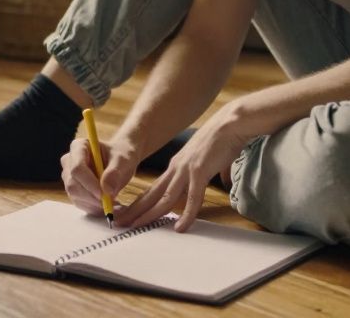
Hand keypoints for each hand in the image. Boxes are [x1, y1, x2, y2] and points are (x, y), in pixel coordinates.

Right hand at [61, 136, 138, 216]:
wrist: (121, 161)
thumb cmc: (121, 155)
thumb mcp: (123, 160)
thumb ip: (114, 172)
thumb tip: (106, 189)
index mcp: (78, 147)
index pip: (77, 168)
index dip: (89, 183)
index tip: (104, 194)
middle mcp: (69, 161)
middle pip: (72, 184)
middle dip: (91, 196)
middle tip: (111, 202)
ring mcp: (69, 176)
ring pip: (75, 195)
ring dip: (94, 203)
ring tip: (113, 203)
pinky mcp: (73, 189)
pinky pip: (79, 202)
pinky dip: (94, 207)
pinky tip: (107, 204)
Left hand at [116, 102, 252, 231]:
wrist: (230, 124)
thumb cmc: (220, 140)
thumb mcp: (206, 161)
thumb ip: (208, 173)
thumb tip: (220, 181)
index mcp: (175, 166)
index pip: (152, 190)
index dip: (138, 204)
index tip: (127, 216)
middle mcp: (176, 169)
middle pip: (151, 195)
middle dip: (134, 211)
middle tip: (119, 223)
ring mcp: (187, 170)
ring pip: (165, 198)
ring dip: (150, 214)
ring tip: (137, 227)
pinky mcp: (200, 172)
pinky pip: (193, 198)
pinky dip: (187, 214)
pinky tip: (180, 227)